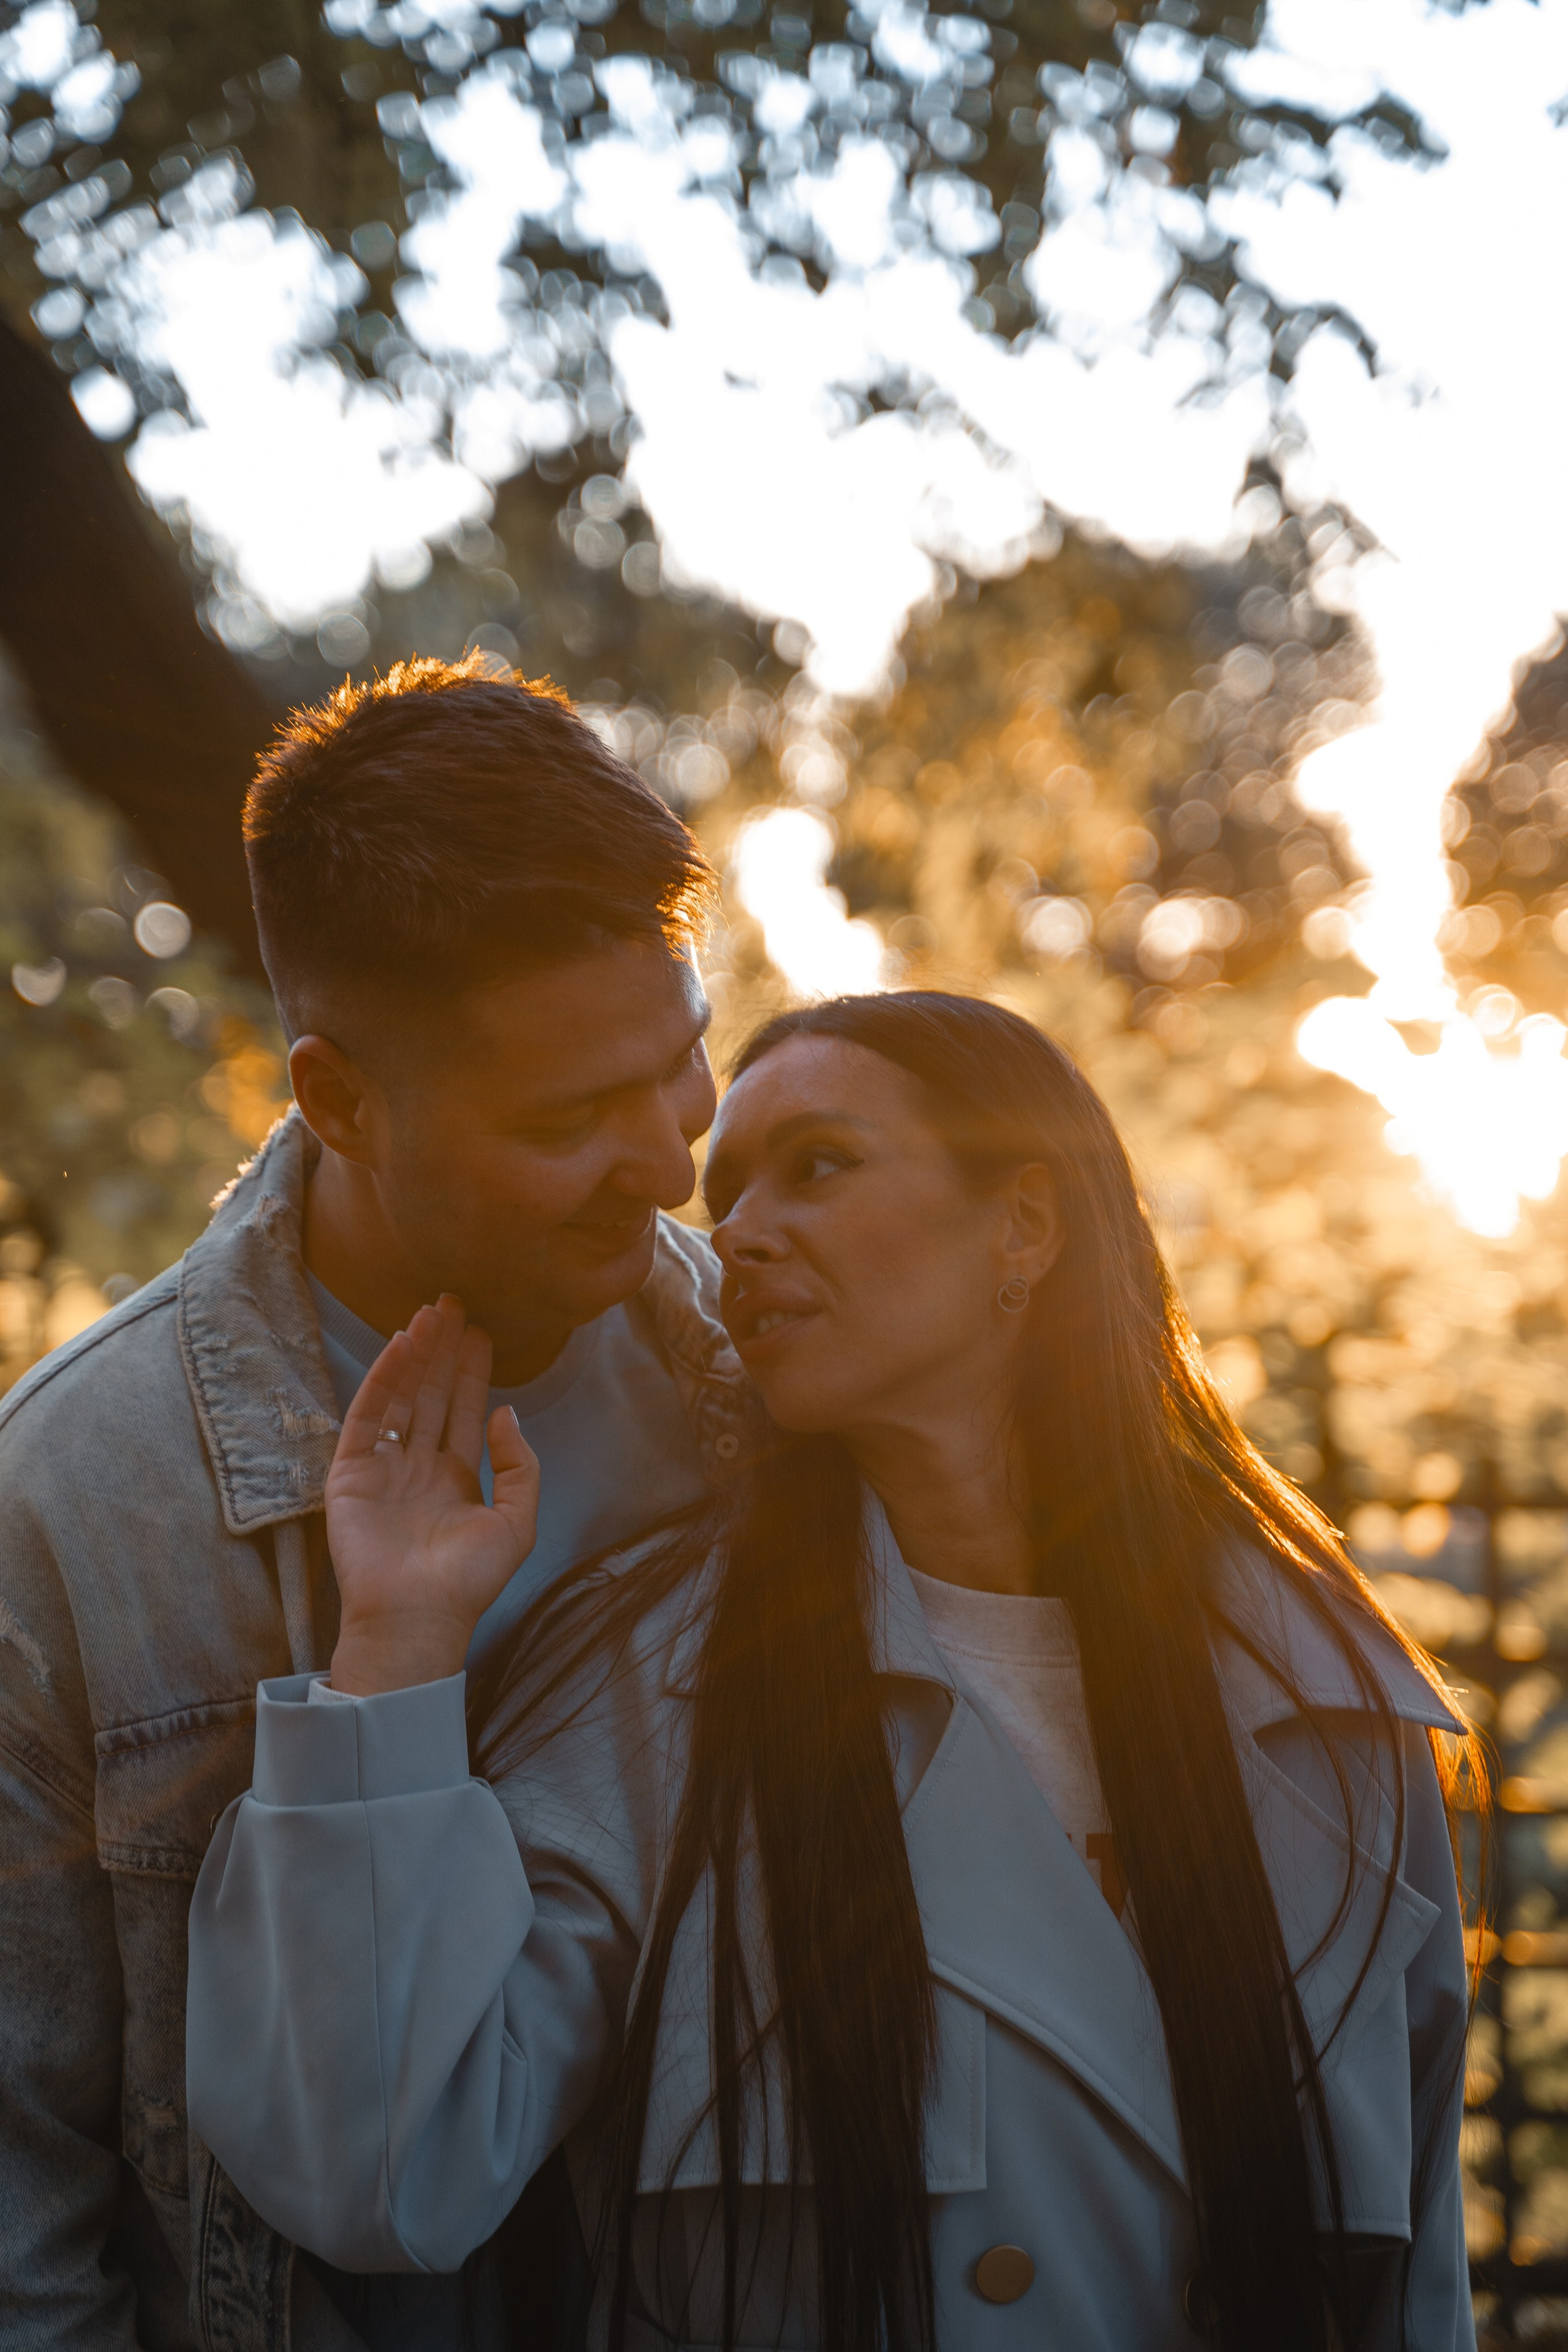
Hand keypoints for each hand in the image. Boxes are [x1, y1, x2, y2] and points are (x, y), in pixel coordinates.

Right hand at [324, 1296, 539, 1694]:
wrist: (417, 1617)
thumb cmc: (467, 1581)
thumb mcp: (516, 1521)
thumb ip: (520, 1466)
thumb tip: (507, 1412)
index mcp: (455, 1476)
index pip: (463, 1408)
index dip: (472, 1369)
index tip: (481, 1330)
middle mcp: (418, 1465)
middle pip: (432, 1392)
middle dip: (443, 1349)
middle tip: (454, 1302)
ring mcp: (383, 1466)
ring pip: (402, 1396)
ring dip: (416, 1354)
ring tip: (432, 1312)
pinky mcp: (351, 1472)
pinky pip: (368, 1415)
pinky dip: (384, 1378)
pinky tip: (401, 1345)